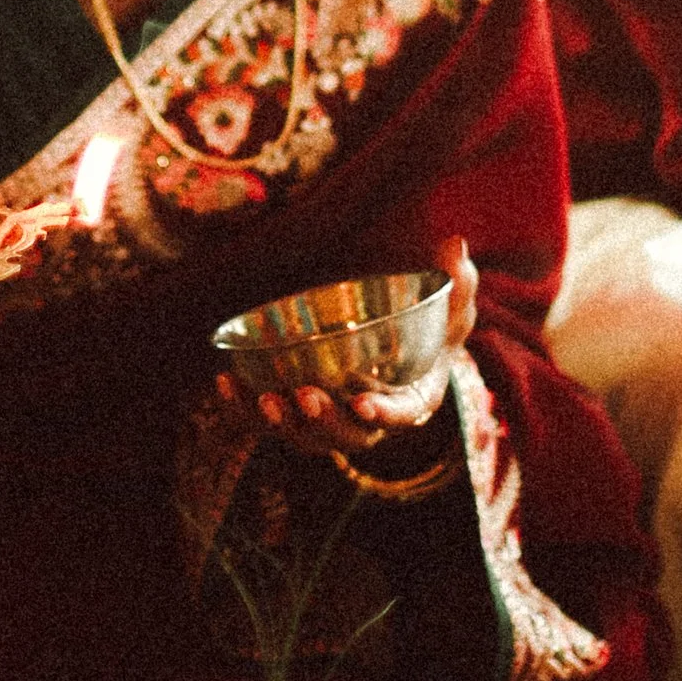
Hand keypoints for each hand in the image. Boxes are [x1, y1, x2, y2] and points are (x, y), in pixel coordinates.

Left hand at [242, 239, 477, 458]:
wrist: (402, 344)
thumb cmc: (430, 327)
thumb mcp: (451, 304)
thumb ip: (456, 281)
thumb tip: (455, 243)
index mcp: (414, 400)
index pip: (403, 416)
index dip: (384, 414)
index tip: (363, 402)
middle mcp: (371, 421)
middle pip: (348, 438)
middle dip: (325, 422)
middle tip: (305, 396)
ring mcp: (332, 419)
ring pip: (305, 437)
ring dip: (282, 424)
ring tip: (263, 399)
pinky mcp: (300, 411)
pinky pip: (270, 422)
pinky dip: (244, 411)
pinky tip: (225, 385)